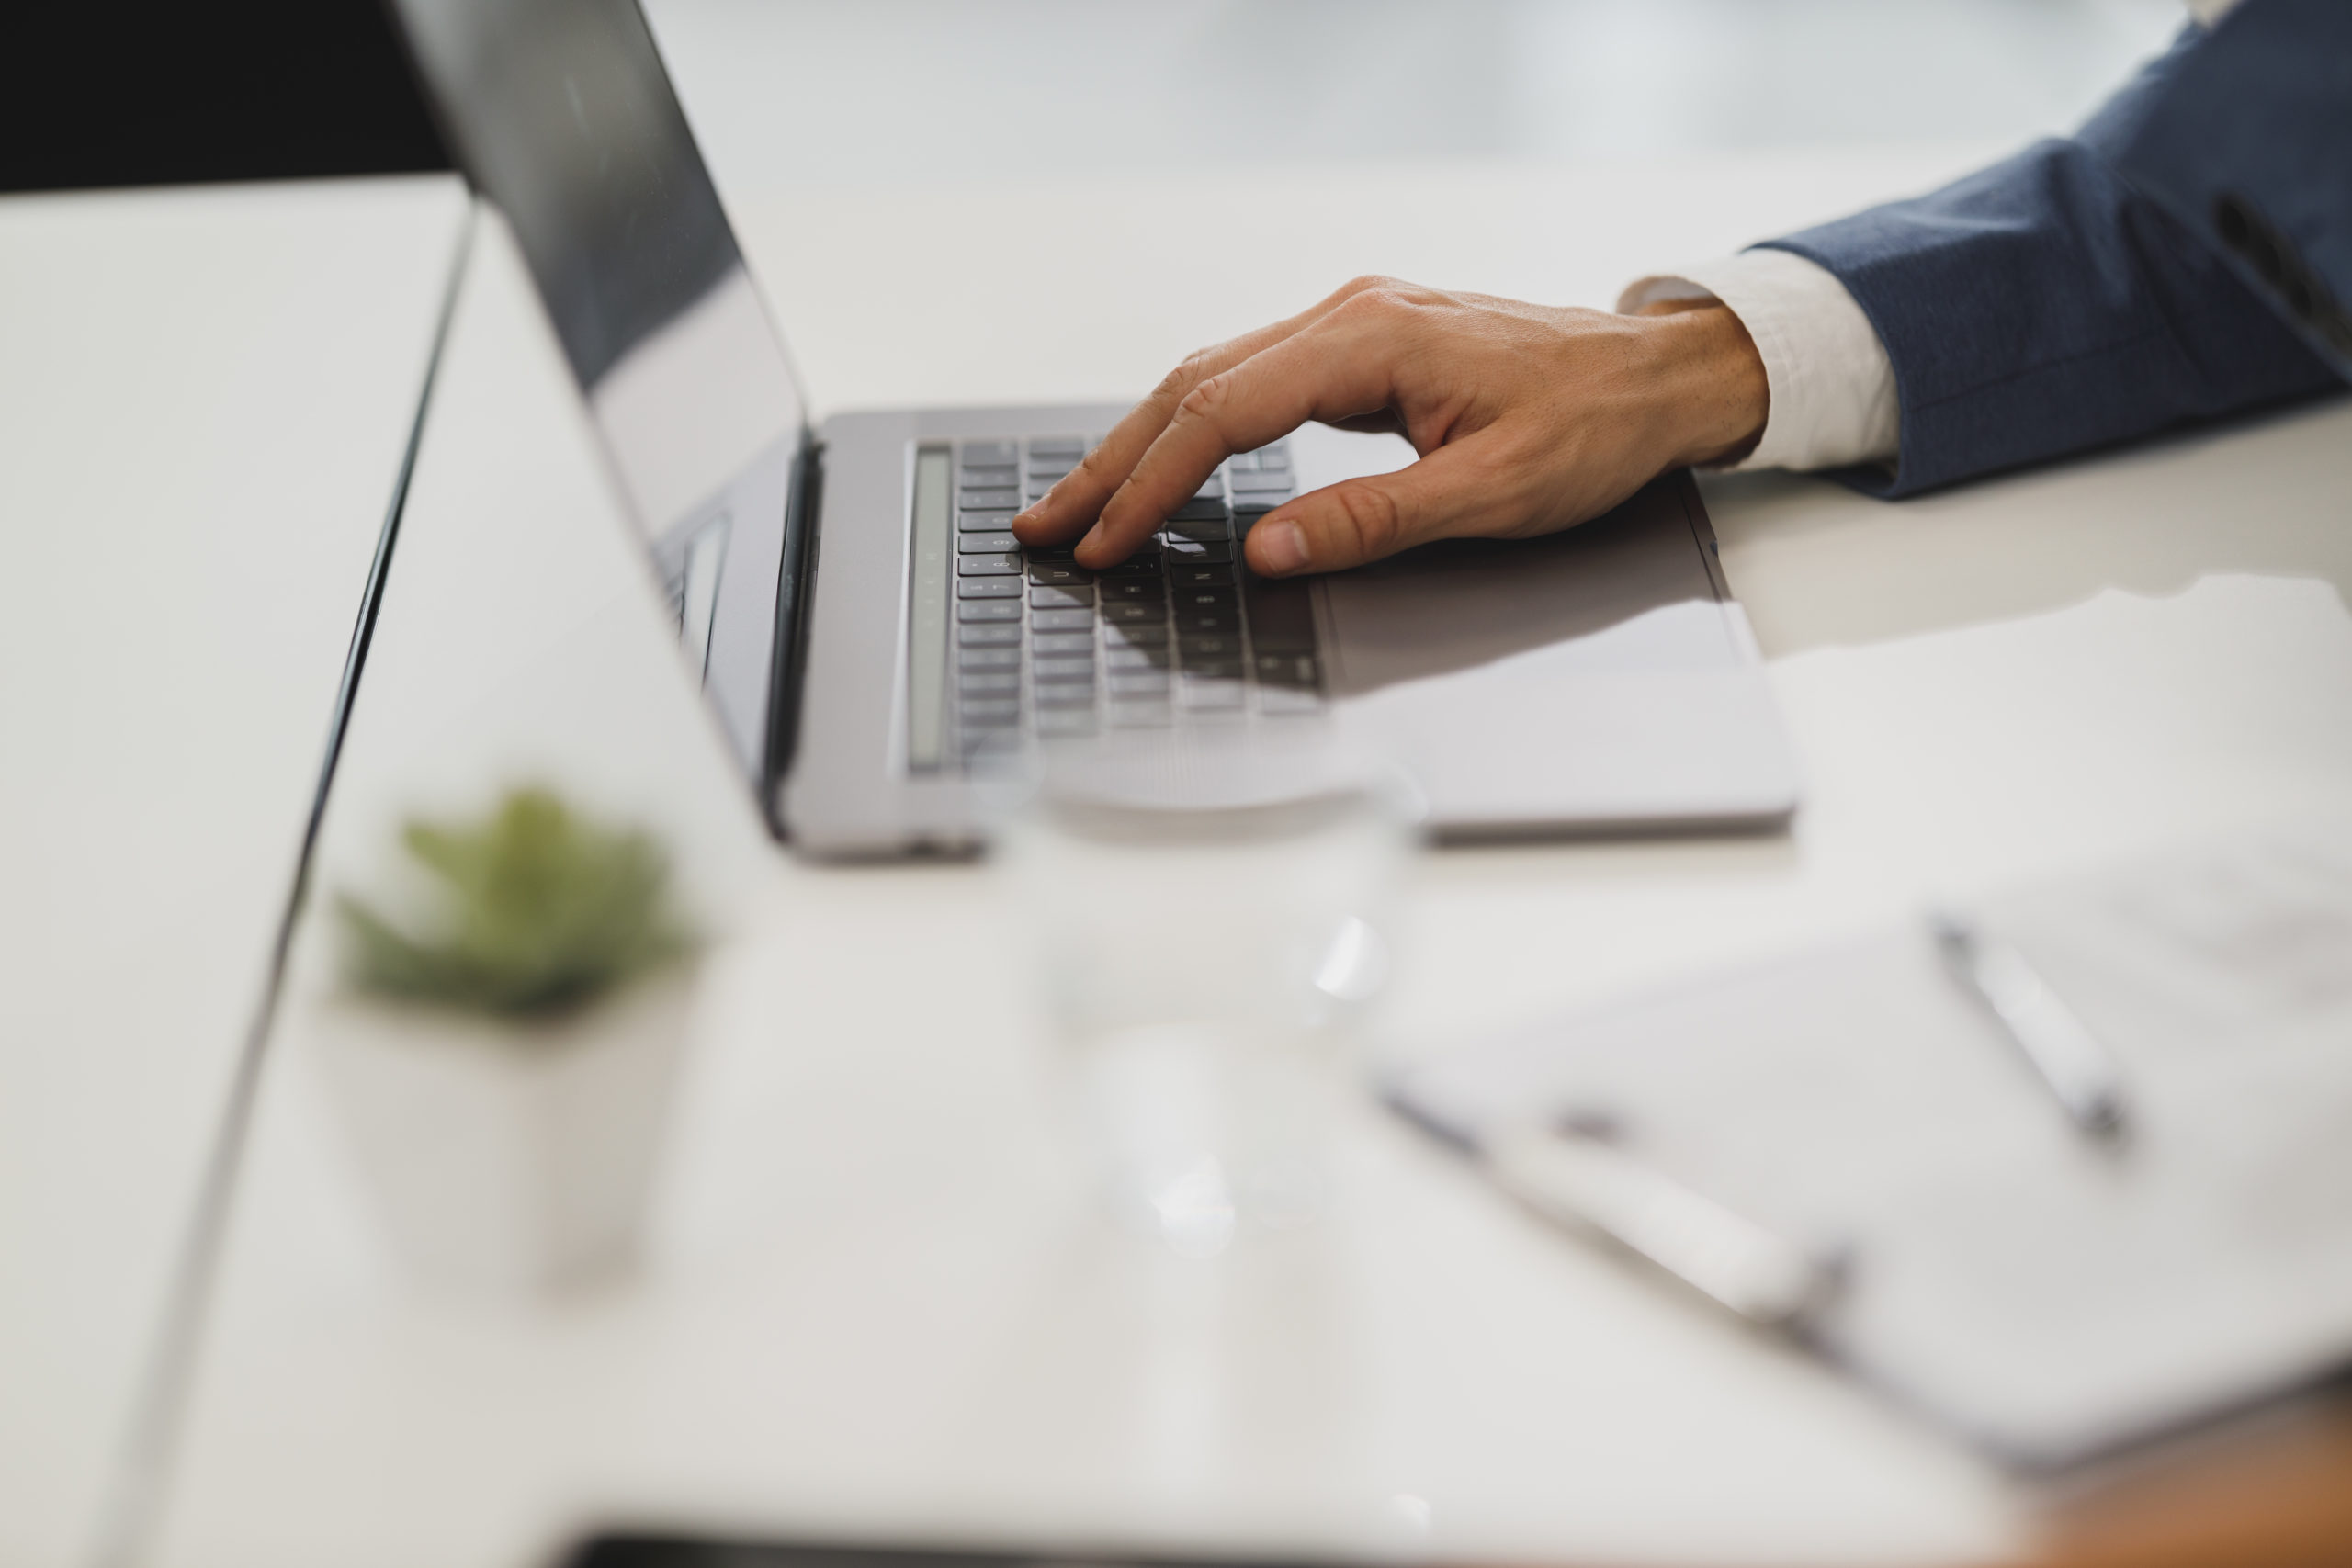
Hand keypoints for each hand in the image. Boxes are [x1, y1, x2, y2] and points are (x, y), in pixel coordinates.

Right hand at [1011, 276, 1767, 576]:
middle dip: (1113, 461)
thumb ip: (1373, 521)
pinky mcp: (1358, 345)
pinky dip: (1191, 427)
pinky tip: (1162, 463)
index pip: (1223, 414)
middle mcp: (1348, 315)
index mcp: (1371, 339)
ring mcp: (1350, 324)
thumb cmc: (1592, 426)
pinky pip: (1249, 381)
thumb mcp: (1491, 491)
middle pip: (1193, 384)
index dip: (1150, 486)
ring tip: (1082, 504)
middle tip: (1049, 526)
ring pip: (1212, 377)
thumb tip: (1269, 551)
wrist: (1655, 375)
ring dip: (1140, 443)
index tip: (1105, 544)